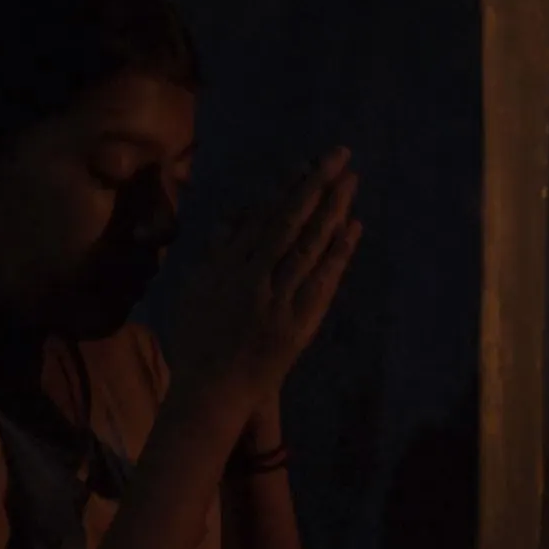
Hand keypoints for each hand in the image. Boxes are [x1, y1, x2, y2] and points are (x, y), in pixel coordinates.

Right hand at [170, 146, 361, 410]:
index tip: (307, 162)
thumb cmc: (198, 344)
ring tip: (351, 180)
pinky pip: (322, 281)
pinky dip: (338, 253)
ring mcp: (276, 299)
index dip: (288, 187)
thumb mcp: (195, 291)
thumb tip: (234, 216)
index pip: (262, 217)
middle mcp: (251, 276)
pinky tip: (353, 227)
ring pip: (308, 245)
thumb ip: (215, 252)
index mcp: (224, 265)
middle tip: (339, 155)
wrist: (208, 394)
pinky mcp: (297, 323)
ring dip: (332, 209)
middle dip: (315, 185)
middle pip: (289, 221)